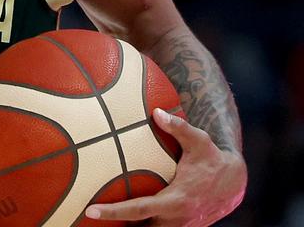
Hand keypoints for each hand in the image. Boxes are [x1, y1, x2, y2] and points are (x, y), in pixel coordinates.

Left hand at [85, 108, 246, 226]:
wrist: (235, 182)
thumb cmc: (213, 159)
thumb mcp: (199, 141)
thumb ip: (178, 127)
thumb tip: (157, 112)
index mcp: (176, 200)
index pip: (139, 210)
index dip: (114, 211)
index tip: (91, 210)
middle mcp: (177, 218)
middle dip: (119, 226)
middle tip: (93, 215)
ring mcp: (182, 226)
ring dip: (132, 226)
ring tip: (105, 218)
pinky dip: (145, 224)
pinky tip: (128, 217)